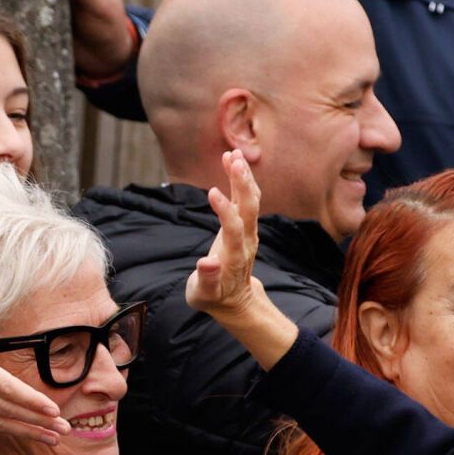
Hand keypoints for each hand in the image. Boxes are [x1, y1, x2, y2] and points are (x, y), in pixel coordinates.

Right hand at [186, 150, 299, 368]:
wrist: (235, 301)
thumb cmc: (213, 298)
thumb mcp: (203, 295)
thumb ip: (206, 280)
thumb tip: (206, 263)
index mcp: (234, 256)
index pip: (232, 229)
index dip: (224, 211)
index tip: (212, 192)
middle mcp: (245, 241)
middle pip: (248, 209)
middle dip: (242, 184)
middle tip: (233, 159)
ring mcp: (247, 232)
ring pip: (250, 200)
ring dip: (243, 176)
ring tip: (232, 153)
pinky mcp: (244, 225)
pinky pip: (246, 199)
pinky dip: (241, 179)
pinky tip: (232, 160)